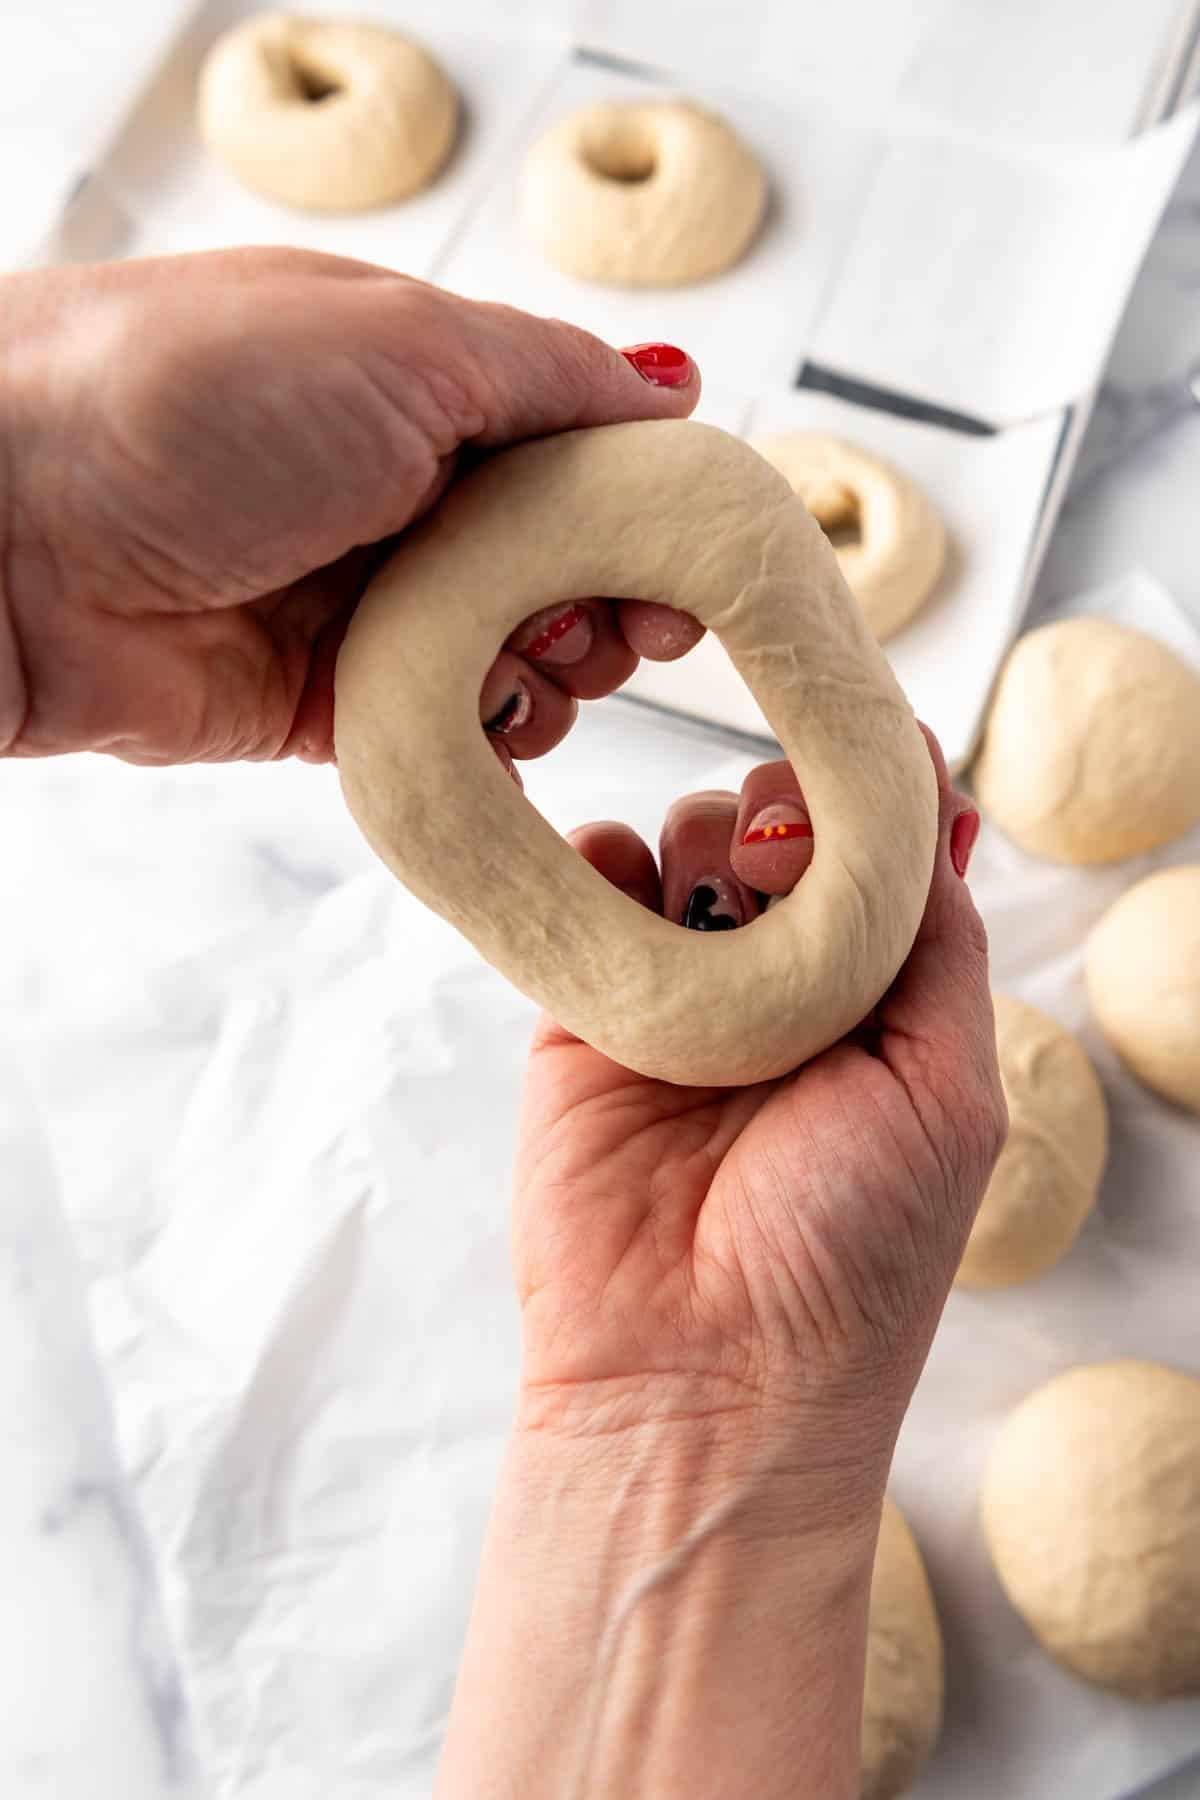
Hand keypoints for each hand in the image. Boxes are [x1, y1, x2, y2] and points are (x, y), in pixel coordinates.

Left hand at [0, 249, 699, 762]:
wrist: (9, 526)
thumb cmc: (184, 396)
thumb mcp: (402, 342)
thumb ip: (551, 376)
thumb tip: (671, 387)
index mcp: (418, 390)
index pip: (579, 455)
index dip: (653, 509)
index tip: (698, 556)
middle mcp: (398, 497)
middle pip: (566, 568)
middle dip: (615, 599)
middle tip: (626, 620)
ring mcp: (366, 606)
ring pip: (520, 661)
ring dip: (555, 672)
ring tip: (528, 660)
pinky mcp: (328, 707)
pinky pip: (450, 737)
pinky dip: (493, 740)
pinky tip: (498, 722)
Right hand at [438, 738, 1004, 1799]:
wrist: (699, 1378)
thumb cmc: (850, 1251)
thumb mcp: (945, 1084)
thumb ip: (935, 936)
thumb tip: (935, 791)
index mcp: (882, 999)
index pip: (879, 849)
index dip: (870, 794)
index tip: (855, 754)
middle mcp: (784, 984)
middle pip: (780, 820)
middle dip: (786, 820)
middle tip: (779, 877)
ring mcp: (679, 989)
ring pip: (687, 833)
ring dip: (703, 846)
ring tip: (713, 933)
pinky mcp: (582, 1009)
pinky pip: (588, 882)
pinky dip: (598, 861)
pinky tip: (620, 891)